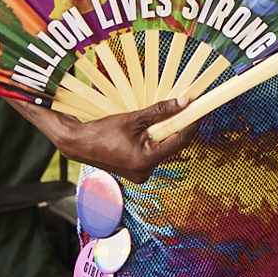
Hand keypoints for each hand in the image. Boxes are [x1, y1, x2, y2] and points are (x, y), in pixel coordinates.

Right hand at [8, 96, 194, 182]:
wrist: (79, 144)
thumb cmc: (103, 132)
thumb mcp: (134, 118)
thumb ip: (160, 111)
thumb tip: (183, 103)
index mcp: (145, 160)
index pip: (178, 141)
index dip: (190, 125)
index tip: (197, 111)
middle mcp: (145, 172)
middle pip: (171, 145)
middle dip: (175, 128)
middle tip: (181, 110)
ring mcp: (141, 174)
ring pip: (162, 149)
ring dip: (163, 134)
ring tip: (155, 120)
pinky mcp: (137, 171)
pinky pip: (153, 153)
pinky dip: (154, 140)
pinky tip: (146, 131)